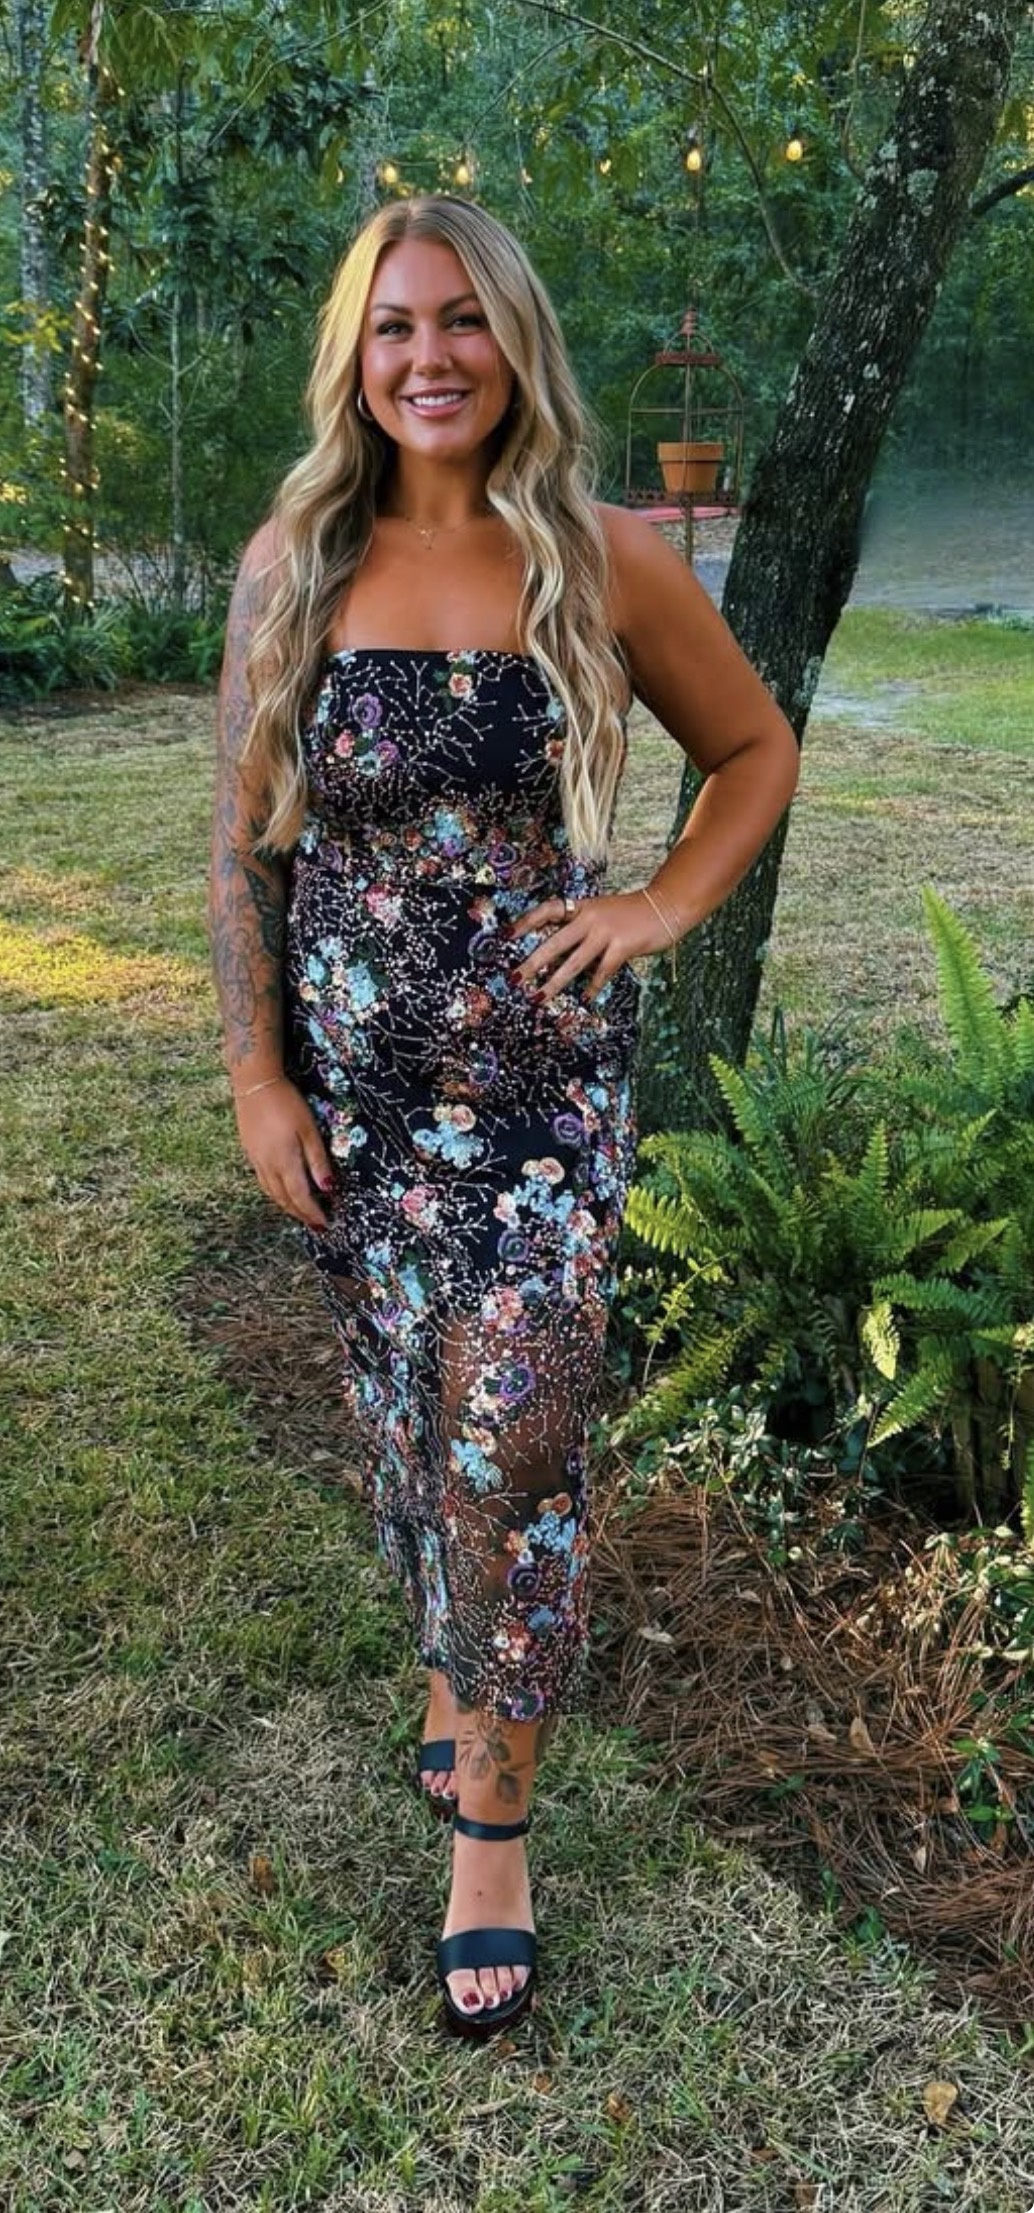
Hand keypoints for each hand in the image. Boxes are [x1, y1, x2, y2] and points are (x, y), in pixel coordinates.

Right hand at [233, 1077, 334, 1229]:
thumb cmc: (287, 1103)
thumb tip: (329, 1189)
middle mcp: (268, 1166)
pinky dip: (275, 1193)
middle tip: (314, 1224)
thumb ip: (318, 1161)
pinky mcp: (250, 1152)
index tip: (325, 1224)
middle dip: (300, 1214)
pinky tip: (280, 1190)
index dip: (313, 1213)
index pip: (301, 1197)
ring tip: (300, 1213)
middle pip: (285, 1199)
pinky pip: (263, 1181)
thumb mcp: (309, 1130)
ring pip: (271, 1193)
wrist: (254, 1084)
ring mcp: (256, 1160)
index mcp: (285, 1162)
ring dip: (286, 1206)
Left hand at [507, 889, 674, 1003]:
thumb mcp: (601, 914)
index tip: (506, 935)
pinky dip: (593, 986)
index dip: (527, 921)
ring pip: (574, 962)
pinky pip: (602, 971)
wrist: (664, 907)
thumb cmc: (630, 914)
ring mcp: (606, 932)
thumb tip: (557, 957)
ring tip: (539, 997)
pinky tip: (586, 999)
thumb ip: (580, 931)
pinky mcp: (622, 946)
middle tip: (515, 978)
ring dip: (555, 982)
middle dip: (533, 962)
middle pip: (555, 942)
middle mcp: (590, 917)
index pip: (548, 910)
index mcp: (582, 907)